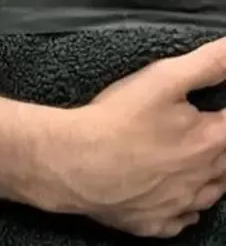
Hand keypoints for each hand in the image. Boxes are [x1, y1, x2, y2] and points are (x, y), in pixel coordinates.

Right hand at [33, 39, 225, 237]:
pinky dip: (184, 209)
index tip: (214, 108)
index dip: (223, 112)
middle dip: (219, 142)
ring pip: (210, 193)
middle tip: (204, 128)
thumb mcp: (164, 78)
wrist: (76, 162)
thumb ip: (207, 63)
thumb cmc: (118, 121)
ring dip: (210, 177)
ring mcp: (178, 204)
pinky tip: (176, 196)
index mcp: (209, 141)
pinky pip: (181, 220)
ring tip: (199, 160)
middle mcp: (201, 177)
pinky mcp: (154, 222)